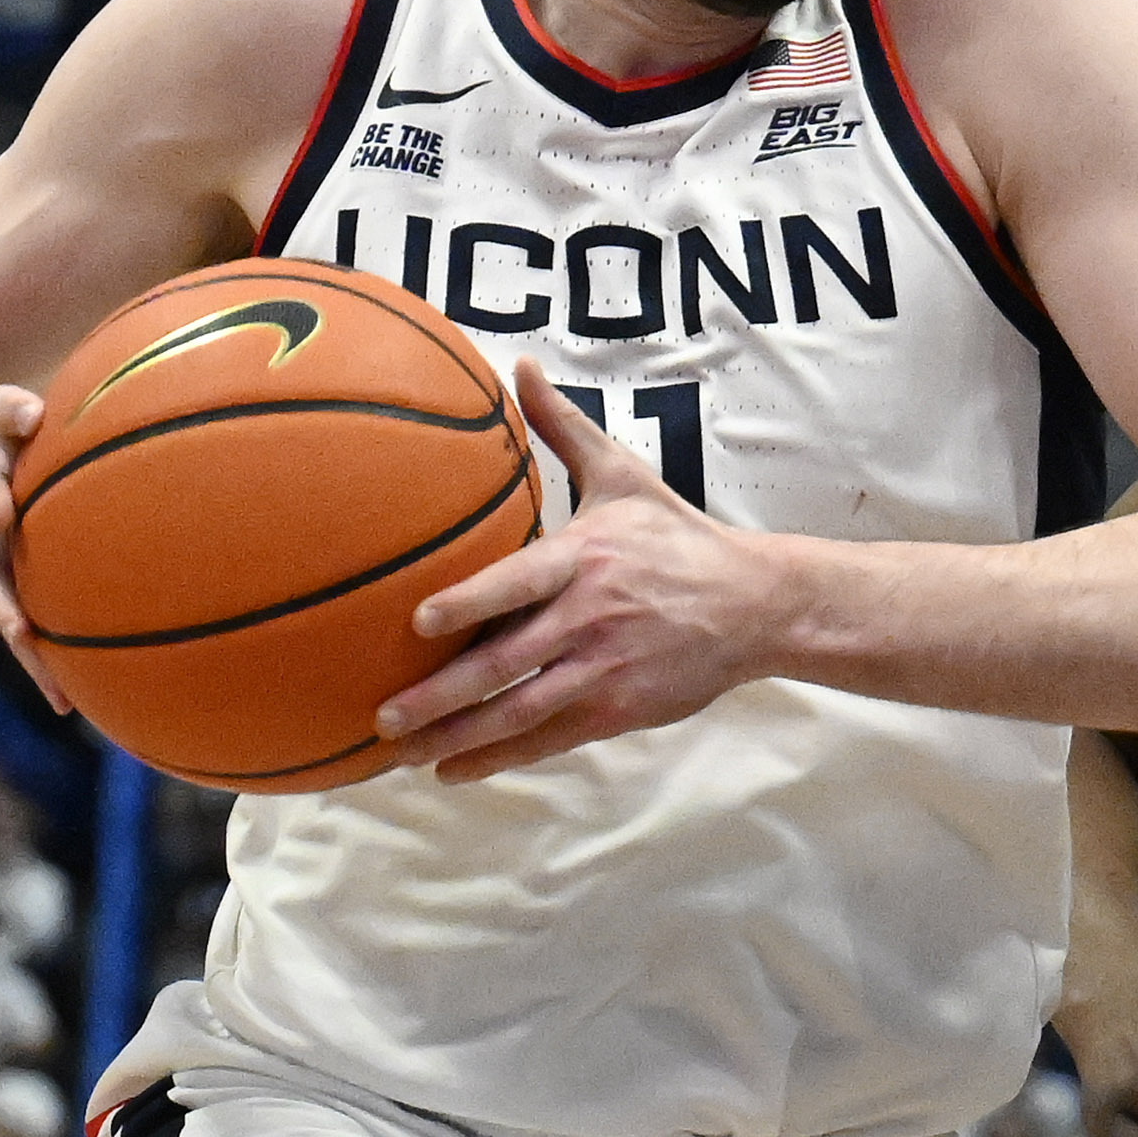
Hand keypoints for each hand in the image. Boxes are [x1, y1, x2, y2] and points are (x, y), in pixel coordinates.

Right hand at [0, 385, 78, 717]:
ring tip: (23, 635)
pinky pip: (11, 623)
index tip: (29, 416)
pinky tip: (63, 702)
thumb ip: (91, 419)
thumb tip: (183, 395)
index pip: (2, 410)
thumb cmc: (18, 451)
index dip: (14, 411)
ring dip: (4, 600)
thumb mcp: (35, 426)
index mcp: (4, 443)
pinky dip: (35, 660)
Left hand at [375, 367, 799, 782]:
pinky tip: (453, 769)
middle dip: (442, 694)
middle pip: (507, 663)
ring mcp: (604, 669)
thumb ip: (561, 428)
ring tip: (400, 754)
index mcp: (585, 558)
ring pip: (520, 712)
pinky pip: (549, 738)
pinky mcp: (618, 708)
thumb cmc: (677, 536)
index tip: (419, 622)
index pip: (520, 583)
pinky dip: (500, 757)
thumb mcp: (622, 475)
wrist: (754, 604)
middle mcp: (590, 618)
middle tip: (383, 714)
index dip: (471, 603)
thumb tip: (518, 366)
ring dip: (458, 737)